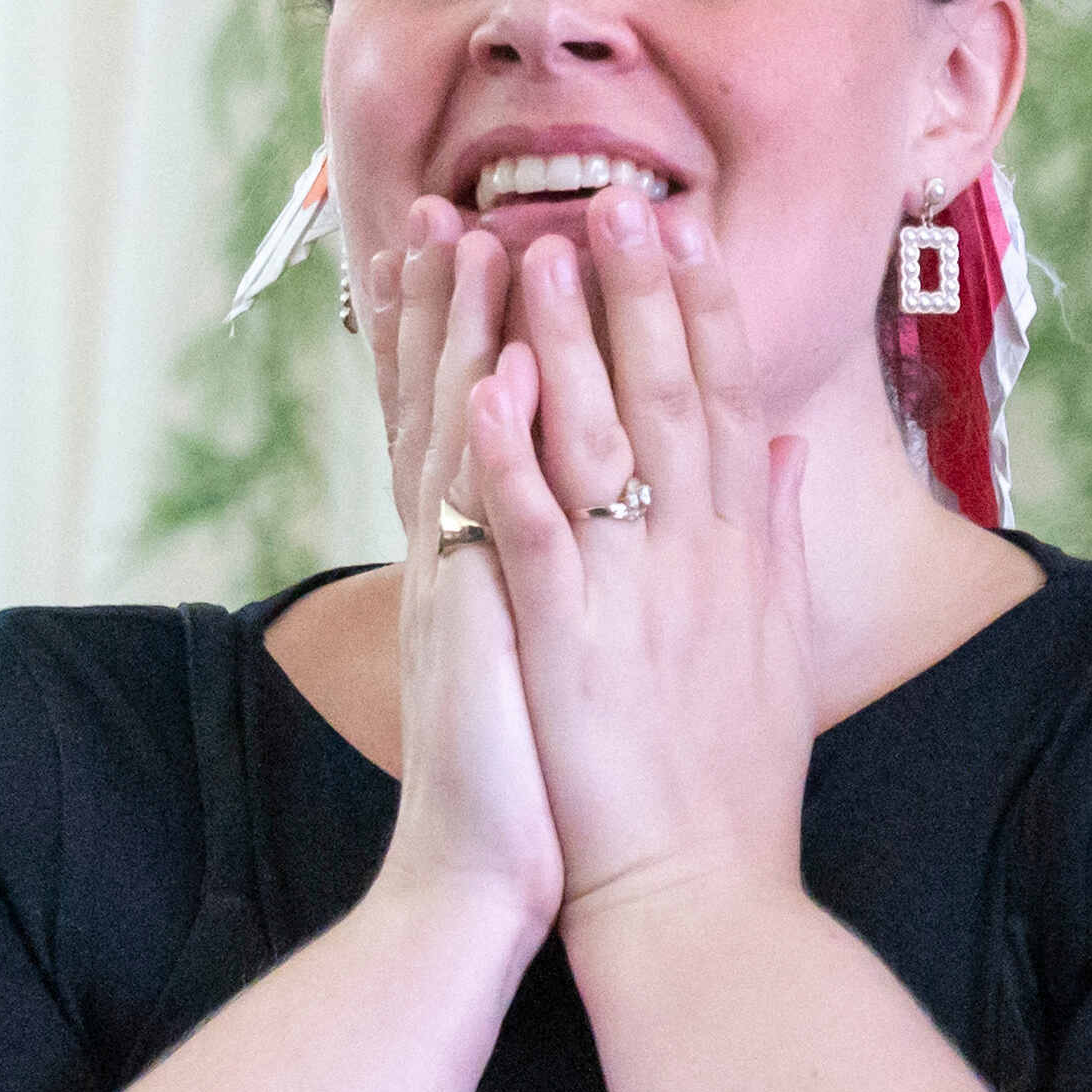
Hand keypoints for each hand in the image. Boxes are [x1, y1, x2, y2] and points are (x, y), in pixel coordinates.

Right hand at [359, 206, 560, 927]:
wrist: (489, 886)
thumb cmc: (550, 784)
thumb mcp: (574, 656)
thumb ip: (596, 571)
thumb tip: (636, 511)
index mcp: (500, 558)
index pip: (495, 419)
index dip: (496, 331)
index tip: (503, 239)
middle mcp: (467, 558)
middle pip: (458, 401)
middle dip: (461, 303)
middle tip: (456, 205)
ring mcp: (461, 589)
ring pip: (458, 442)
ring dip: (463, 340)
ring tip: (471, 242)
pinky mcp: (476, 635)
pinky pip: (476, 532)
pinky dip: (482, 457)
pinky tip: (487, 383)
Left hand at [461, 185, 815, 929]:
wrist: (705, 900)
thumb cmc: (734, 788)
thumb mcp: (778, 647)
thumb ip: (783, 538)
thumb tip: (791, 449)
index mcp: (746, 556)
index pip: (729, 402)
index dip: (708, 309)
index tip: (689, 226)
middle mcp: (700, 559)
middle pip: (672, 395)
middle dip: (644, 291)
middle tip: (620, 196)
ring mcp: (634, 597)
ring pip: (599, 442)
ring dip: (568, 342)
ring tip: (538, 247)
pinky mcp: (568, 643)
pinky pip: (533, 531)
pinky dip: (510, 456)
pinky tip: (487, 388)